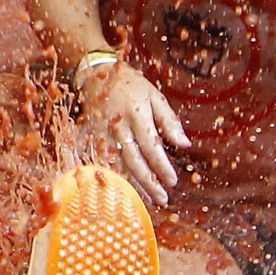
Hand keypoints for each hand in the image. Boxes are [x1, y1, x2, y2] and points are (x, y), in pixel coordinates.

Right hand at [78, 62, 189, 205]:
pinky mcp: (90, 138)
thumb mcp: (155, 97)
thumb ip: (169, 121)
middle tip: (162, 199)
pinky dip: (111, 178)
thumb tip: (184, 144)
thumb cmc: (131, 85)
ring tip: (146, 199)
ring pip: (117, 165)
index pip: (152, 147)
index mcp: (137, 115)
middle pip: (134, 161)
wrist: (97, 75)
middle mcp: (118, 127)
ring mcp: (101, 134)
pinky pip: (100, 162)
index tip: (172, 182)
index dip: (162, 167)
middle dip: (148, 183)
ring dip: (132, 185)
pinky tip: (121, 190)